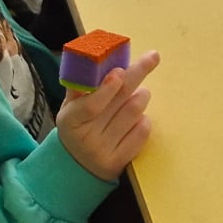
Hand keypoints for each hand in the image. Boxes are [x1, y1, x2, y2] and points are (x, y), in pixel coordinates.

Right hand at [57, 50, 160, 180]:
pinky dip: (144, 119)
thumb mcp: (71, 107)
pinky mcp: (119, 163)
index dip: (107, 88)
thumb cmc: (78, 126)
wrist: (76, 166)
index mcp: (70, 120)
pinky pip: (143, 131)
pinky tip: (136, 118)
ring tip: (137, 93)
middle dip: (138, 74)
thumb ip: (80, 85)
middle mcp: (86, 139)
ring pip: (135, 112)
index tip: (120, 71)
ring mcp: (103, 152)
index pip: (91, 105)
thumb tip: (92, 58)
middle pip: (120, 102)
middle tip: (152, 56)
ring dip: (141, 96)